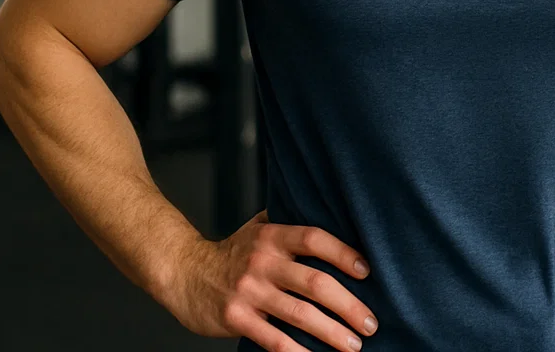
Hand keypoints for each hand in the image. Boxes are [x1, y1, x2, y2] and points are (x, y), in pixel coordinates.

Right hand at [160, 209, 378, 350]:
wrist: (183, 273)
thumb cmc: (231, 252)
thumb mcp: (257, 228)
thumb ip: (289, 223)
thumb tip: (331, 215)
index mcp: (272, 236)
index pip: (314, 239)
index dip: (344, 254)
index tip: (367, 271)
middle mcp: (262, 262)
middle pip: (315, 283)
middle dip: (349, 306)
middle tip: (371, 323)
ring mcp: (249, 292)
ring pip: (300, 314)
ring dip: (332, 332)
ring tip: (355, 345)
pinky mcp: (237, 319)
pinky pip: (274, 340)